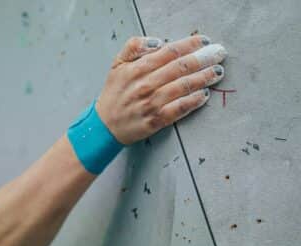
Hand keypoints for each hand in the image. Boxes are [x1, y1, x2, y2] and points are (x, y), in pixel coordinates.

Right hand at [96, 35, 226, 144]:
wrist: (104, 125)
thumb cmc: (114, 95)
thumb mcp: (116, 65)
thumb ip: (134, 47)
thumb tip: (158, 42)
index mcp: (136, 69)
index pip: (169, 52)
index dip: (190, 45)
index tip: (204, 42)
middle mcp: (145, 85)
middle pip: (180, 67)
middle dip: (203, 59)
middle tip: (218, 54)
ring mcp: (151, 103)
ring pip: (183, 86)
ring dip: (204, 78)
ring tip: (217, 72)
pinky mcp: (156, 120)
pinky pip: (179, 108)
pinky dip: (193, 101)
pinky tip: (204, 95)